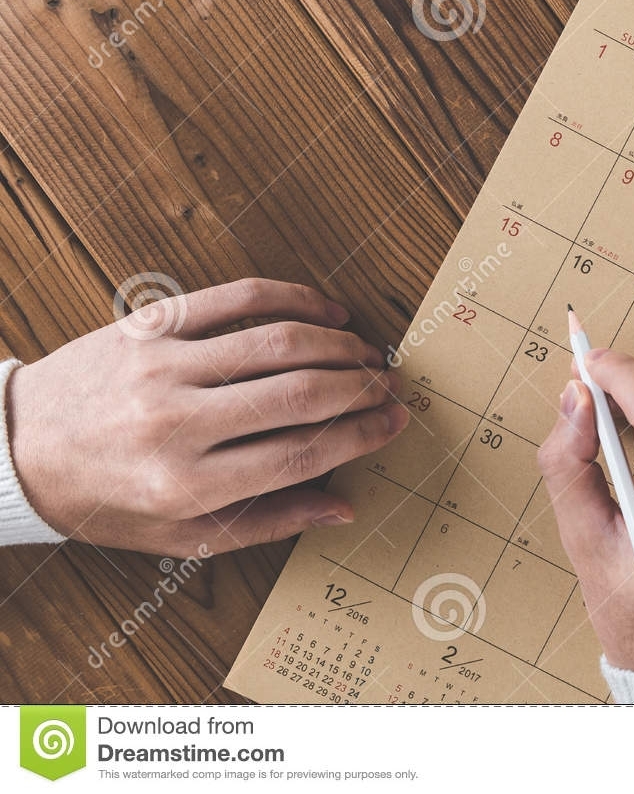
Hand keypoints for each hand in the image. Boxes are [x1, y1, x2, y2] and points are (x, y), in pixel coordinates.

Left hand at [7, 278, 408, 555]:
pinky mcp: (151, 325)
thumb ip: (267, 522)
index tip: (395, 421)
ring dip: (338, 344)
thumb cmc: (104, 499)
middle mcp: (176, 424)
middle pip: (300, 394)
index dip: (361, 434)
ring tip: (367, 352)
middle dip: (362, 387)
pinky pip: (237, 298)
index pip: (301, 453)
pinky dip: (293, 298)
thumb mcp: (180, 537)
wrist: (16, 449)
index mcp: (187, 485)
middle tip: (390, 384)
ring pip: (278, 342)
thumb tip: (343, 505)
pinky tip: (325, 310)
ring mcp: (162, 366)